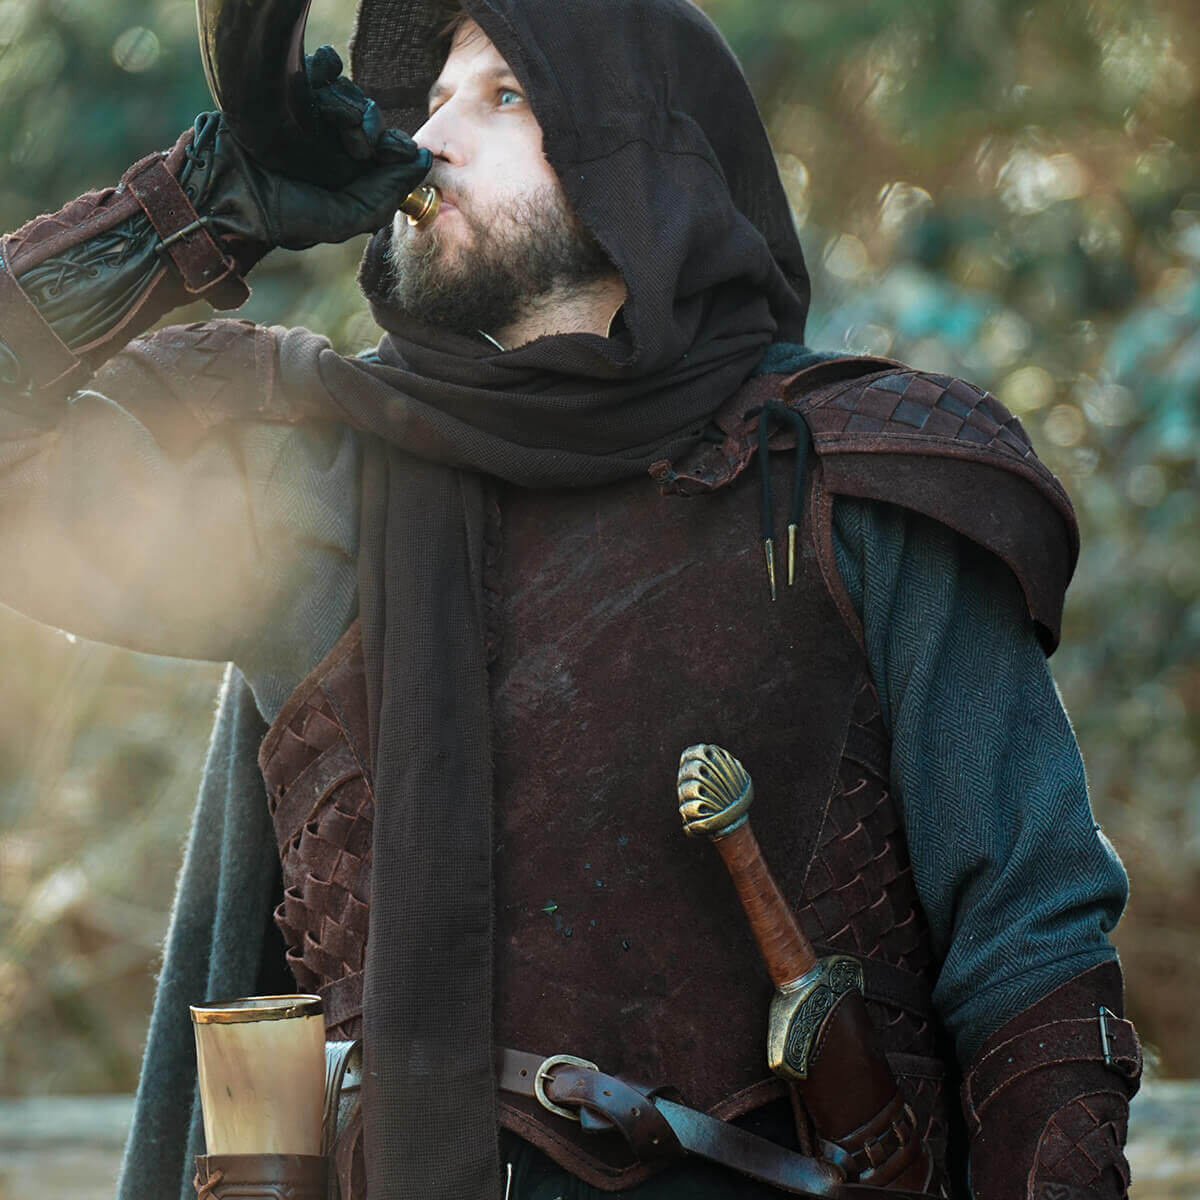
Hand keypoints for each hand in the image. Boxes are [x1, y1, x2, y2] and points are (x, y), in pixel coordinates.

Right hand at [180, 46, 430, 266]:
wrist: (222, 187)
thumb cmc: (281, 212)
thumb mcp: (342, 218)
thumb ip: (383, 197)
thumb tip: (423, 162)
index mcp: (352, 176)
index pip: (389, 153)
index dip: (396, 150)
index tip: (395, 152)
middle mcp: (335, 144)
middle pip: (372, 119)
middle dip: (370, 125)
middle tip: (358, 141)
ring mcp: (314, 117)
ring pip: (349, 94)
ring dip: (346, 102)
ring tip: (325, 119)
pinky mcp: (293, 91)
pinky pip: (323, 70)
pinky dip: (326, 70)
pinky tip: (316, 81)